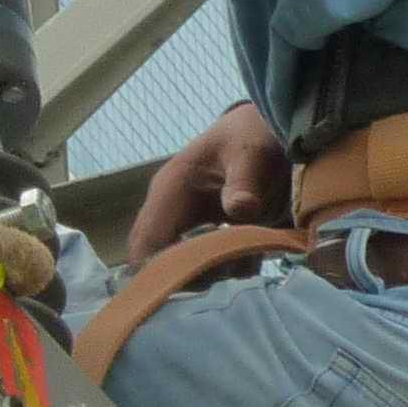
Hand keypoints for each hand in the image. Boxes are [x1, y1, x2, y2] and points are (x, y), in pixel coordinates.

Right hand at [128, 102, 292, 265]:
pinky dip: (226, 269)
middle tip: (234, 265)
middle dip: (193, 274)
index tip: (208, 274)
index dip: (165, 270)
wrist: (261, 131)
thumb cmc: (250, 138)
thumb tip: (240, 210)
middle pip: (155, 261)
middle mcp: (167, 212)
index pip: (147, 243)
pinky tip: (251, 254)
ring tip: (249, 256)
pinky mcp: (200, 234)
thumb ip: (244, 183)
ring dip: (214, 272)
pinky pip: (201, 265)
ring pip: (180, 267)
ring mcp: (182, 224)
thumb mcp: (251, 154)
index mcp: (169, 190)